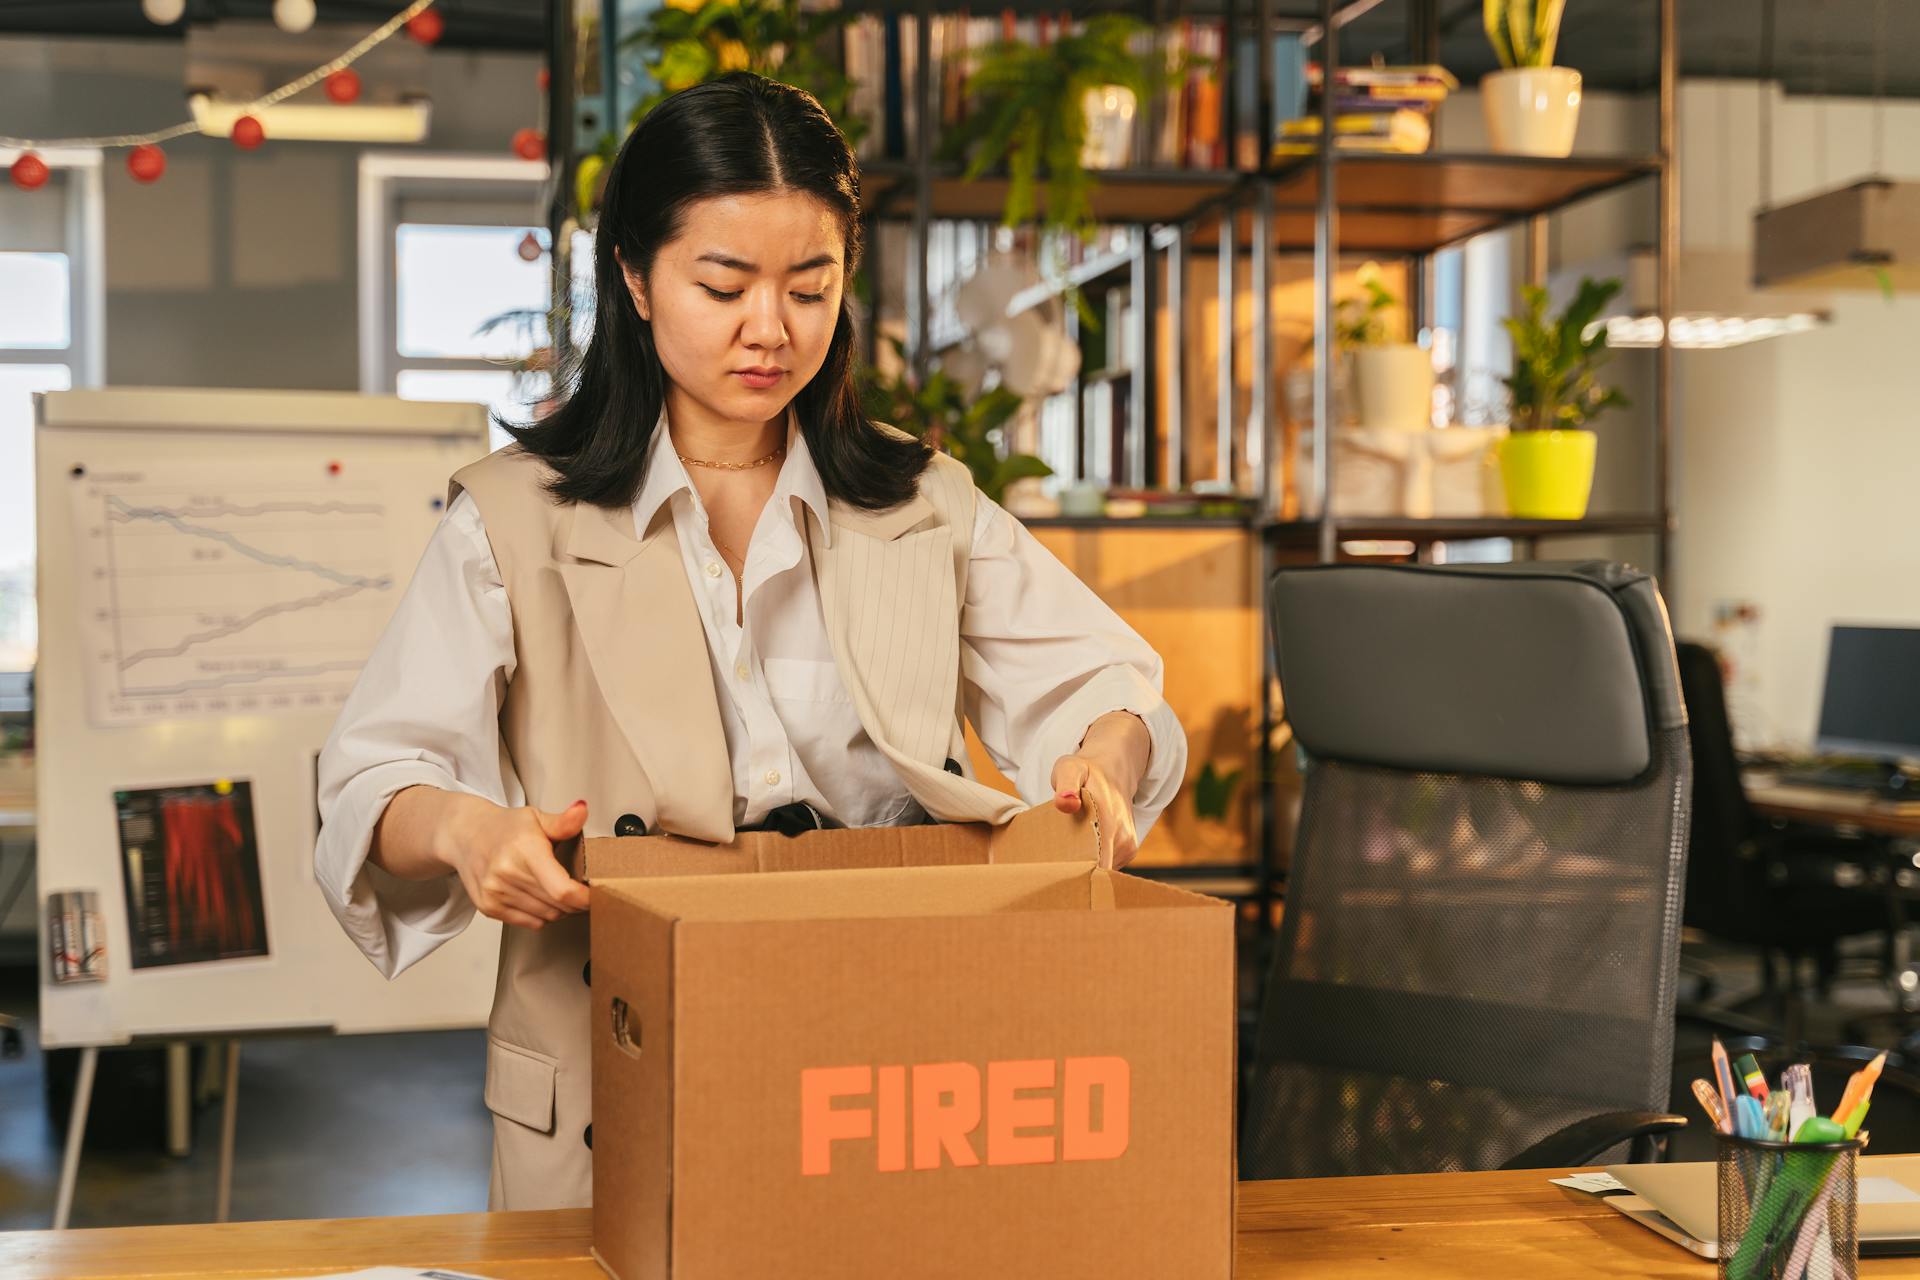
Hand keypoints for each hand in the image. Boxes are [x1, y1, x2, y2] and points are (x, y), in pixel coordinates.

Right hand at [439, 797, 591, 928]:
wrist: (464, 835)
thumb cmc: (504, 828)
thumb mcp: (536, 818)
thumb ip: (563, 822)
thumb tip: (582, 810)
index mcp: (525, 850)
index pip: (562, 889)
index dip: (584, 898)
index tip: (596, 893)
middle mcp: (507, 874)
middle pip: (557, 905)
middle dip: (576, 902)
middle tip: (580, 888)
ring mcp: (496, 893)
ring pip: (547, 917)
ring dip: (559, 909)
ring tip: (558, 890)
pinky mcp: (489, 907)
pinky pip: (530, 923)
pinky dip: (542, 915)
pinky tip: (540, 897)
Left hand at [1050, 756, 1138, 869]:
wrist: (1113, 770)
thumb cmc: (1086, 771)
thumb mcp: (1070, 768)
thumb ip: (1066, 784)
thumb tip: (1066, 803)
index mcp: (1108, 822)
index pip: (1098, 866)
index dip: (1078, 877)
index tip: (1058, 878)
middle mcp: (1122, 837)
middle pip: (1098, 873)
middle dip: (1078, 876)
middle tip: (1054, 871)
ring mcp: (1128, 844)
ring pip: (1103, 871)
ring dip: (1085, 869)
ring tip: (1067, 857)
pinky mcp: (1129, 849)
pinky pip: (1109, 866)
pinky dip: (1094, 863)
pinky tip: (1081, 852)